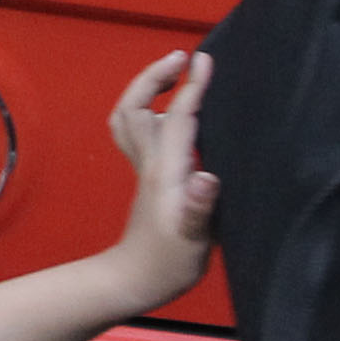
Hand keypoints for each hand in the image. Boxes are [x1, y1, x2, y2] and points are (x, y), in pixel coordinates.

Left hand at [100, 50, 218, 310]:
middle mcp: (150, 163)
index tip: (205, 58)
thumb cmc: (167, 262)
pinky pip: (142, 134)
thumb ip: (201, 208)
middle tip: (181, 59)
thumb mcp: (193, 238)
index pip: (177, 117)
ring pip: (133, 119)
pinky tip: (176, 118)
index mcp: (165, 169)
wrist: (133, 282)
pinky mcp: (149, 181)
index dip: (191, 87)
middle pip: (137, 108)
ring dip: (149, 92)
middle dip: (154, 78)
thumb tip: (207, 175)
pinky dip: (154, 114)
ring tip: (174, 78)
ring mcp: (145, 170)